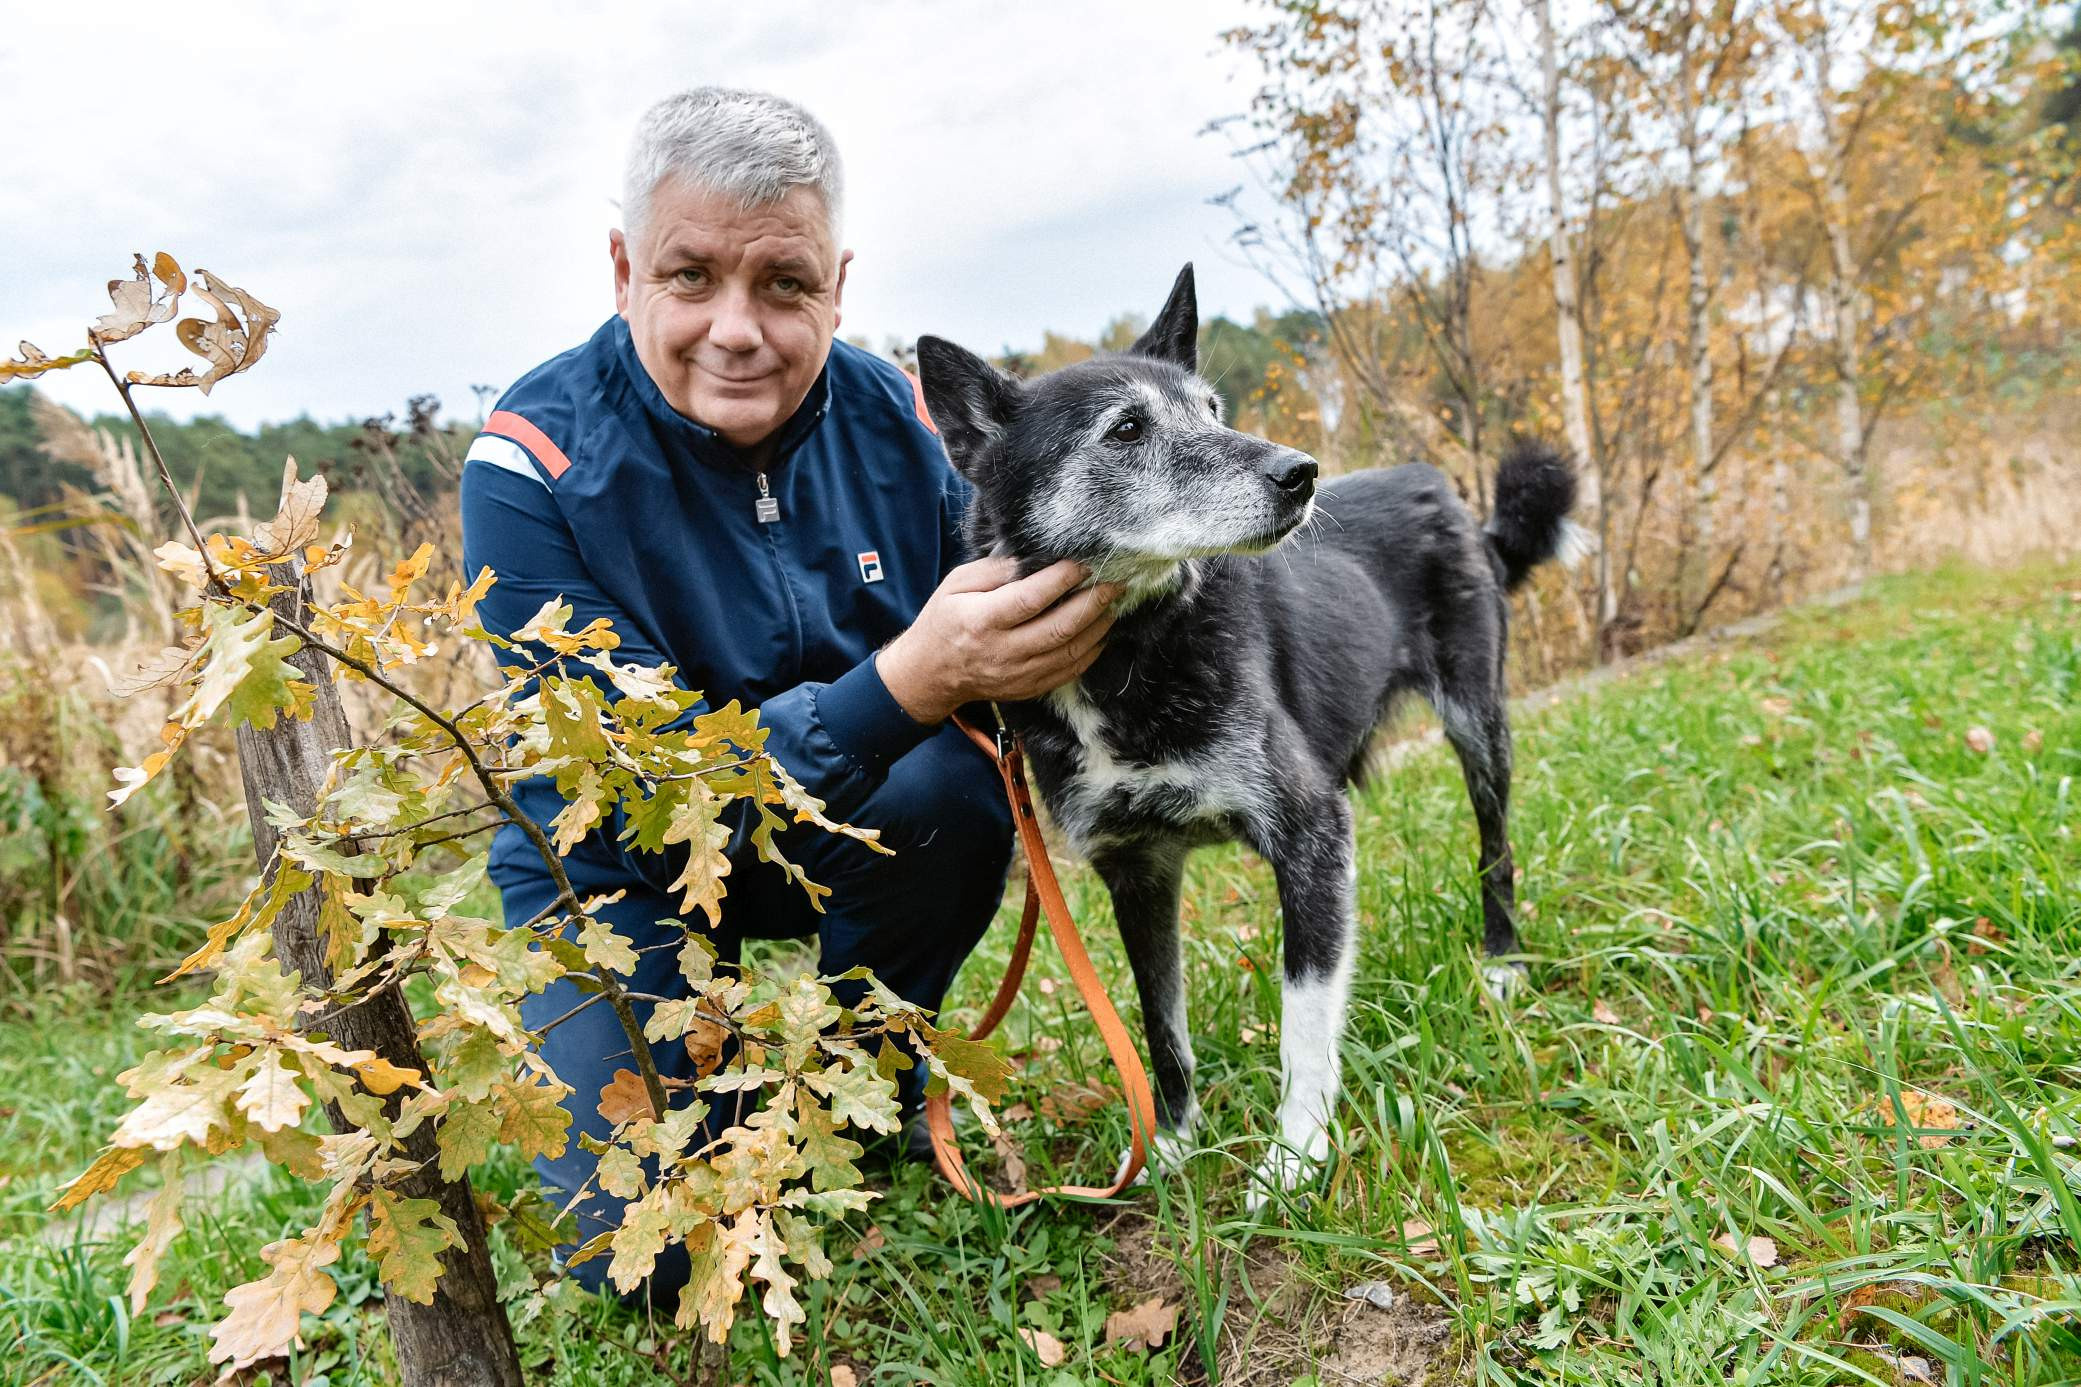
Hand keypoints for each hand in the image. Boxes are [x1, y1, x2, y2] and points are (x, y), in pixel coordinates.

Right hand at [876, 557, 1120, 723]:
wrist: (931, 674)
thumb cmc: (943, 621)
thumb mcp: (956, 584)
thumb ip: (995, 570)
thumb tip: (1034, 558)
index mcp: (982, 620)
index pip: (1031, 598)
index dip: (1062, 579)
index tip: (1083, 563)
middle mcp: (1003, 651)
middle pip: (1060, 627)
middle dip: (1093, 602)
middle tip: (1114, 583)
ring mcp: (1018, 674)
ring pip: (1071, 652)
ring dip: (1098, 626)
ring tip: (1112, 604)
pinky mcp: (1028, 688)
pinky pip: (1069, 672)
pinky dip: (1091, 652)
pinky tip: (1100, 633)